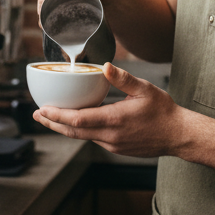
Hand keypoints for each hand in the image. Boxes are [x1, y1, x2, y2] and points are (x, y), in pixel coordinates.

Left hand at [32, 64, 192, 158]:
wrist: (178, 135)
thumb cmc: (163, 111)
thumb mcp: (145, 89)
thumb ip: (123, 78)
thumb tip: (105, 65)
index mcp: (114, 120)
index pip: (77, 120)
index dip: (57, 116)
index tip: (42, 109)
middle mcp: (109, 137)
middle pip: (73, 132)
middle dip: (52, 123)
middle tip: (36, 115)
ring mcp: (112, 145)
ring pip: (81, 137)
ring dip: (63, 127)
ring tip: (49, 117)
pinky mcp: (116, 148)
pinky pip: (92, 139)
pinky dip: (79, 131)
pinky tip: (74, 122)